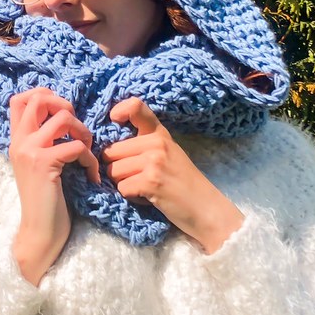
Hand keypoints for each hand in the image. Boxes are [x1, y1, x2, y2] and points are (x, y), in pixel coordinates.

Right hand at [9, 88, 100, 286]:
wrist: (40, 232)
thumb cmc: (47, 201)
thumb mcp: (40, 165)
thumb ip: (43, 142)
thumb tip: (65, 118)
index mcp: (17, 140)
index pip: (20, 99)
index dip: (44, 95)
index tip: (63, 112)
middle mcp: (19, 141)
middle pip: (39, 98)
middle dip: (65, 106)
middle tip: (76, 129)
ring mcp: (30, 151)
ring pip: (63, 118)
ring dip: (84, 132)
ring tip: (88, 152)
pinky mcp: (44, 163)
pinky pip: (76, 146)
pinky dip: (90, 159)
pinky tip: (92, 175)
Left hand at [103, 98, 243, 253]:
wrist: (206, 208)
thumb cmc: (184, 183)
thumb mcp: (168, 153)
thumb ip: (144, 144)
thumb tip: (107, 148)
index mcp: (160, 133)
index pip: (135, 106)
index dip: (119, 111)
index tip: (114, 120)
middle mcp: (157, 143)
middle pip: (112, 151)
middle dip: (116, 167)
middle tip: (137, 177)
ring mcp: (154, 161)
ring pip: (113, 171)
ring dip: (123, 184)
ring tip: (144, 187)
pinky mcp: (150, 181)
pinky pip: (122, 188)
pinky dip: (130, 197)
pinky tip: (148, 197)